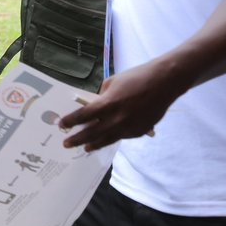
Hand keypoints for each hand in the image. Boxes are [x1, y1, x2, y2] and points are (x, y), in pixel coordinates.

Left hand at [58, 61, 185, 151]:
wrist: (164, 83)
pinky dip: (112, 138)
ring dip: (94, 144)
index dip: (71, 121)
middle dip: (77, 139)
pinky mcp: (139, 132)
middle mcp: (116, 119)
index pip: (83, 116)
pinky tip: (105, 140)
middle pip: (92, 133)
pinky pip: (122, 137)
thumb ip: (102, 97)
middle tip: (66, 143)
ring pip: (107, 140)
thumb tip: (95, 107)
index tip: (62, 125)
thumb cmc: (136, 77)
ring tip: (85, 148)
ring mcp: (129, 127)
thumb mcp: (113, 82)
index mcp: (108, 103)